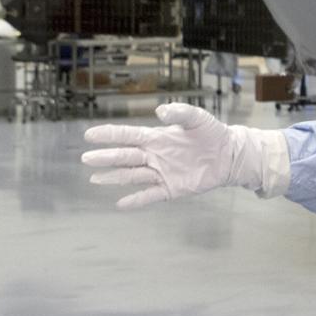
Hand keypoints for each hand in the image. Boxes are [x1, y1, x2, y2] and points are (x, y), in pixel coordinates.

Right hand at [81, 102, 287, 208]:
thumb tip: (160, 111)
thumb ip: (180, 113)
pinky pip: (149, 195)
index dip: (110, 135)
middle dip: (106, 157)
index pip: (128, 136)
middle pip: (125, 157)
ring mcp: (161, 173)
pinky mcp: (171, 188)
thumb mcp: (198, 119)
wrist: (229, 155)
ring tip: (95, 178)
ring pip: (132, 176)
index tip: (89, 134)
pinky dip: (136, 200)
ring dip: (114, 177)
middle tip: (86, 157)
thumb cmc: (212, 133)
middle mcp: (154, 156)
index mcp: (157, 138)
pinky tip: (120, 205)